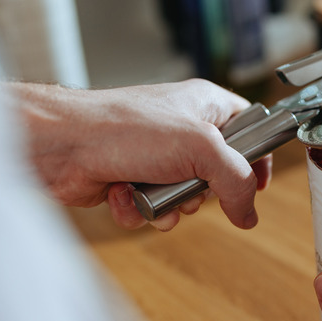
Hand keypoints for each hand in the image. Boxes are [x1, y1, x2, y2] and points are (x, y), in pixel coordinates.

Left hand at [7, 79, 271, 230]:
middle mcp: (184, 131)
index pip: (250, 129)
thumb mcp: (201, 148)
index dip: (258, 157)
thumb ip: (237, 181)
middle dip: (204, 192)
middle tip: (192, 184)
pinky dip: (142, 210)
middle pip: (220, 175)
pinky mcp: (135, 180)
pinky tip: (125, 195)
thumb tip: (249, 213)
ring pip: (188, 199)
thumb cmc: (123, 128)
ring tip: (153, 190)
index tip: (259, 183)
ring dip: (172, 205)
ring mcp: (159, 157)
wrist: (61, 146)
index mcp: (206, 107)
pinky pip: (156, 209)